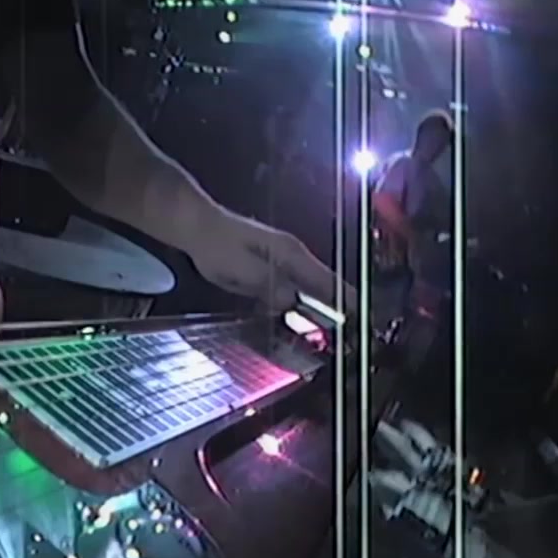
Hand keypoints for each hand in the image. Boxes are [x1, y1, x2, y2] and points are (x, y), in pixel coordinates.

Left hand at [186, 206, 356, 313]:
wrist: (196, 226)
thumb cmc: (218, 246)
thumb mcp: (243, 270)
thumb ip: (269, 286)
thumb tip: (292, 301)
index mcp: (290, 254)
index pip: (326, 280)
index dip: (345, 299)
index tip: (361, 316)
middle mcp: (291, 256)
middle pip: (321, 285)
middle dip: (337, 306)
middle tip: (350, 331)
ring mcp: (280, 260)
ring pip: (306, 288)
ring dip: (318, 307)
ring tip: (331, 330)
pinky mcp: (268, 266)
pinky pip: (289, 288)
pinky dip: (298, 303)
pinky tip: (297, 318)